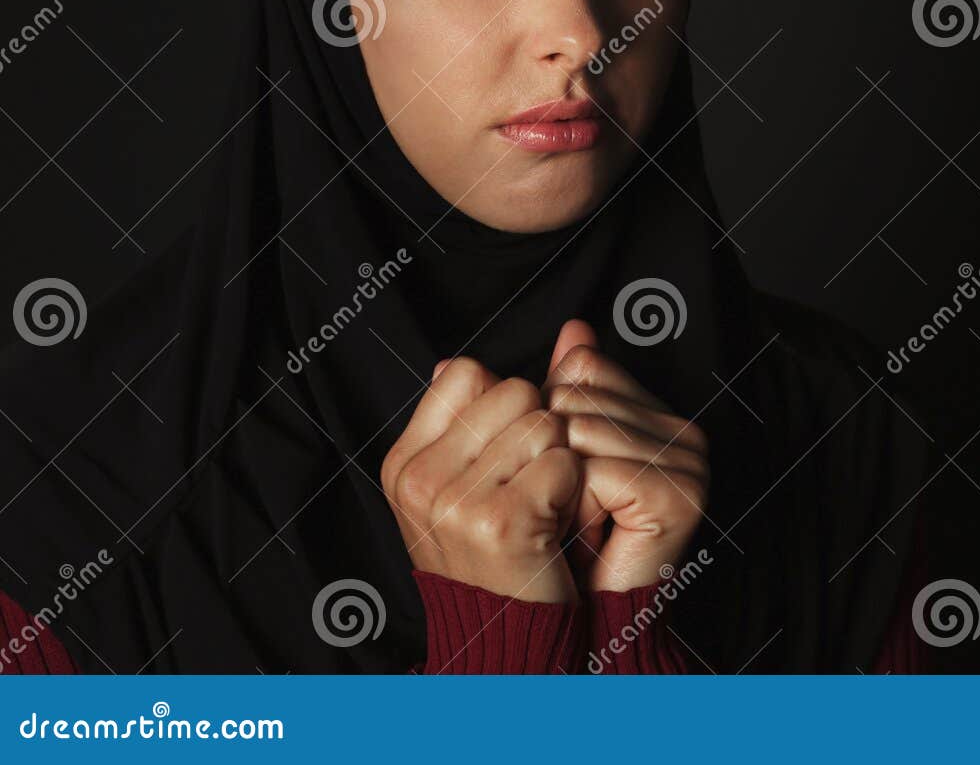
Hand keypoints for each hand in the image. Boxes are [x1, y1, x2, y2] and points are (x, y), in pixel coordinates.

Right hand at [381, 356, 581, 602]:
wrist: (509, 640)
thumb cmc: (501, 553)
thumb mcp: (474, 477)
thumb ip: (488, 408)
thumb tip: (529, 339)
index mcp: (405, 461)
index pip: (468, 371)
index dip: (505, 404)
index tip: (507, 456)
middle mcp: (419, 478)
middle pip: (514, 391)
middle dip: (539, 432)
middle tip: (531, 488)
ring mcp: (453, 502)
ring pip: (544, 424)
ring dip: (560, 463)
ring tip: (541, 510)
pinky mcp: (499, 523)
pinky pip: (564, 463)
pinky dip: (573, 491)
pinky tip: (554, 526)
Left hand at [544, 320, 709, 591]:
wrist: (588, 620)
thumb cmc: (565, 543)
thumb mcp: (555, 454)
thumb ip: (561, 390)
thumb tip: (570, 327)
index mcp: (655, 411)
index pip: (579, 367)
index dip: (549, 421)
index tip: (562, 473)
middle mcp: (681, 428)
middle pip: (572, 399)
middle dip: (549, 457)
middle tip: (567, 507)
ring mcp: (687, 459)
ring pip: (576, 432)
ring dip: (557, 487)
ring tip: (577, 523)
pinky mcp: (680, 492)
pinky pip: (593, 471)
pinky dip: (575, 507)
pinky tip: (592, 534)